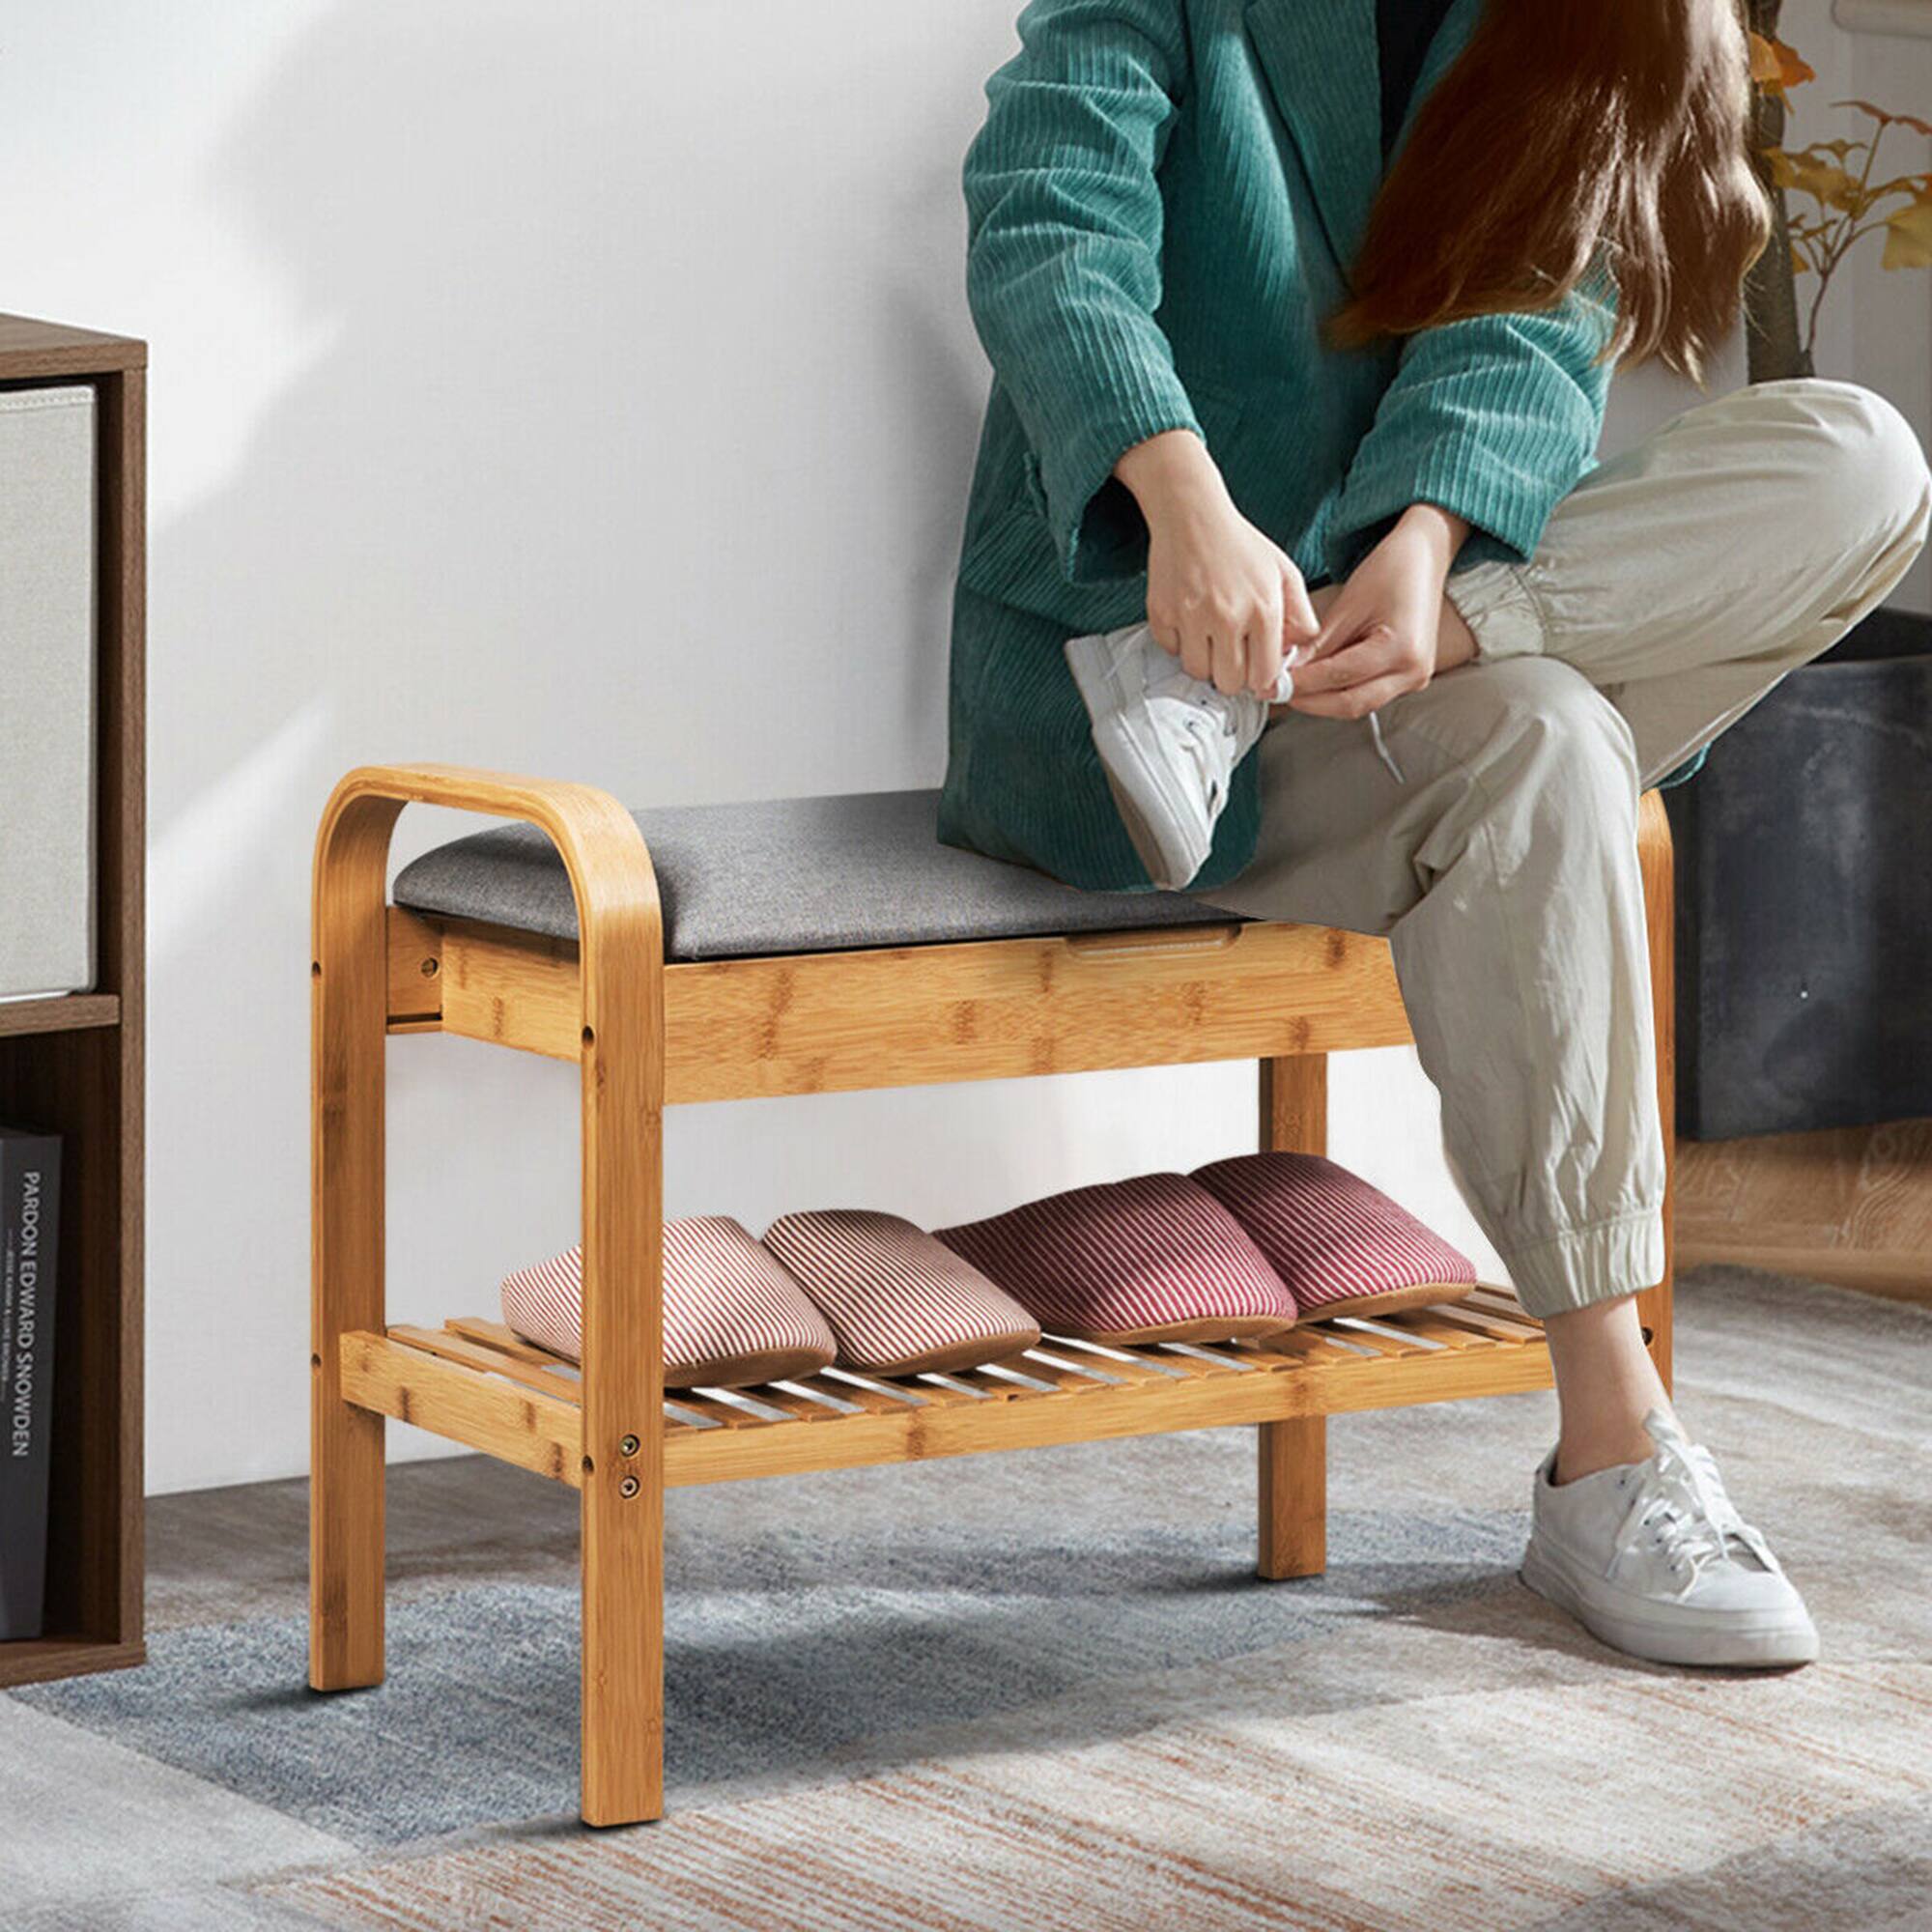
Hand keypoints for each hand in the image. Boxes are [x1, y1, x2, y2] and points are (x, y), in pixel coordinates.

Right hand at [1114, 430, 1319, 696]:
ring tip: (1210, 639)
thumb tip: (1298, 651)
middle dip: (1232, 675)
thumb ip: (1300, 615)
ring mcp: (1191, 617)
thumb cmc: (1239, 544)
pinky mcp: (1162, 613)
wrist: (1191, 514)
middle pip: (1229, 683)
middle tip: (1232, 656)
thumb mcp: (1284, 572)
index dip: (1259, 679)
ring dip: (1205, 661)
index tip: (1255, 672)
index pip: (1262, 676)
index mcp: (1263, 608)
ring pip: (1198, 671)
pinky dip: (1180, 643)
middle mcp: (1227, 616)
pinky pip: (1171, 651)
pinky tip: (1189, 622)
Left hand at [1288, 505, 1474, 719]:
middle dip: (1310, 701)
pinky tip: (1316, 683)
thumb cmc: (1392, 570)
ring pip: (1358, 704)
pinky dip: (1339, 692)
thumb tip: (1286, 671)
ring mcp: (1415, 679)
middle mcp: (1414, 672)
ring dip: (1323, 700)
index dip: (1302, 684)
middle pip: (1351, 703)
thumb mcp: (1349, 604)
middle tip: (1277, 692)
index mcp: (1402, 649)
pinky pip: (1368, 694)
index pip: (1340, 677)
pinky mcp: (1408, 679)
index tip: (1272, 683)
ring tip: (1292, 687)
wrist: (1424, 559)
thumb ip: (1318, 644)